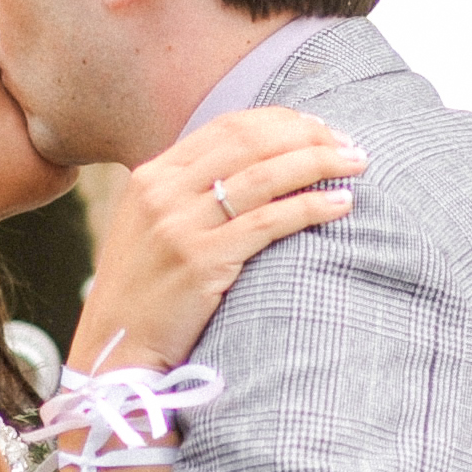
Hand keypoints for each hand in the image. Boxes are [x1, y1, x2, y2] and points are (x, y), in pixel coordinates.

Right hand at [75, 107, 363, 373]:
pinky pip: (268, 222)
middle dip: (308, 135)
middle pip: (250, 141)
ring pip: (264, 175)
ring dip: (319, 163)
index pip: (227, 127)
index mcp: (151, 175)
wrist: (114, 349)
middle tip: (348, 144)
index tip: (319, 128)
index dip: (281, 122)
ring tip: (357, 164)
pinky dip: (310, 207)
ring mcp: (180, 225)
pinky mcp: (201, 261)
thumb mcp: (151, 227)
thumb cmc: (143, 293)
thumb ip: (187, 193)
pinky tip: (340, 204)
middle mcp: (162, 191)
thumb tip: (250, 169)